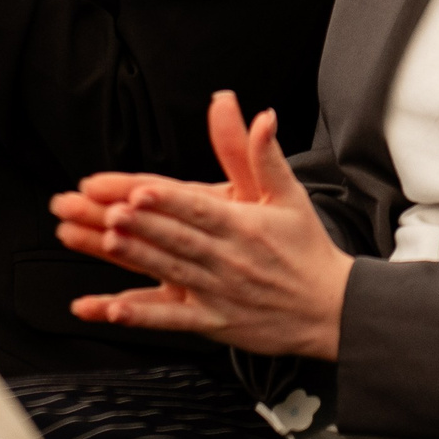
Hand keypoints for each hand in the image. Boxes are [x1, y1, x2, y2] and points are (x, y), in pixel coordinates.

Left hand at [53, 91, 351, 359]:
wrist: (330, 309)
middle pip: (180, 239)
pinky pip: (171, 319)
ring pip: (172, 272)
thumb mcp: (291, 196)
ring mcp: (218, 293)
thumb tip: (263, 115)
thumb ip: (266, 155)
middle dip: (144, 224)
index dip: (170, 200)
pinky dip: (141, 315)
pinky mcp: (212, 322)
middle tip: (109, 210)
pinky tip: (112, 309)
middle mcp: (229, 259)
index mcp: (245, 226)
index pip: (201, 209)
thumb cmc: (307, 249)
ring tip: (107, 242)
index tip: (140, 189)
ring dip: (138, 258)